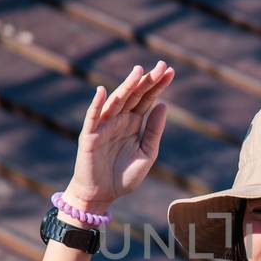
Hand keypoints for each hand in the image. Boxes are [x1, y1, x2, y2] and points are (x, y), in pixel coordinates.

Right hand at [64, 62, 174, 212]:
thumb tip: (163, 105)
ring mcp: (104, 126)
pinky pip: (93, 118)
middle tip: (161, 65)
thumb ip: (154, 131)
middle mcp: (120, 120)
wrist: (102, 195)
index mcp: (134, 123)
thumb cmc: (124, 176)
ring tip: (138, 71)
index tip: (170, 71)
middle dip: (147, 81)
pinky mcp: (90, 136)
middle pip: (135, 96)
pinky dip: (96, 105)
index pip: (147, 100)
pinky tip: (102, 91)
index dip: (158, 85)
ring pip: (116, 102)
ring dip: (126, 86)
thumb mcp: (147, 154)